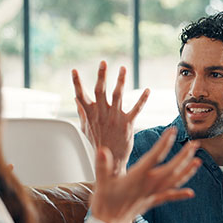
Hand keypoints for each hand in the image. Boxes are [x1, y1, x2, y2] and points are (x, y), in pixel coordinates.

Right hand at [72, 60, 149, 174]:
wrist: (110, 160)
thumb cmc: (98, 143)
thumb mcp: (85, 128)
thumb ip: (82, 112)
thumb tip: (76, 100)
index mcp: (90, 115)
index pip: (81, 96)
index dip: (77, 83)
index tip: (75, 70)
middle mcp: (102, 114)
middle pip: (101, 91)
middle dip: (101, 76)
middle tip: (103, 62)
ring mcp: (115, 118)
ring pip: (118, 96)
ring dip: (120, 81)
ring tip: (123, 68)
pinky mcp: (127, 124)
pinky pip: (136, 109)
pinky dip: (142, 99)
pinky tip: (147, 90)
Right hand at [90, 127, 201, 222]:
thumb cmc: (105, 202)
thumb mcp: (101, 182)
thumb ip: (102, 165)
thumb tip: (101, 150)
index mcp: (138, 176)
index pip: (155, 156)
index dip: (165, 143)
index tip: (173, 131)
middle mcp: (149, 185)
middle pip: (171, 168)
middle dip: (184, 156)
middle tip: (195, 144)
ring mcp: (153, 194)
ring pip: (174, 181)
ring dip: (187, 171)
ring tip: (198, 161)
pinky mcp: (152, 202)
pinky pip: (169, 197)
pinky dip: (180, 194)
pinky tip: (191, 193)